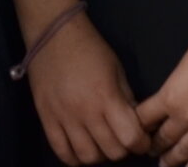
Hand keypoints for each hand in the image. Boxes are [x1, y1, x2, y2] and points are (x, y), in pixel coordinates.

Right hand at [26, 11, 151, 161]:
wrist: (53, 34)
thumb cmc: (90, 48)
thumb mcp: (117, 70)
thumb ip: (126, 100)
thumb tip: (136, 125)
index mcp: (106, 96)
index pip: (131, 138)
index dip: (141, 143)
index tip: (141, 139)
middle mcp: (85, 111)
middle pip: (112, 151)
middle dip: (123, 149)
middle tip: (122, 138)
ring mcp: (63, 117)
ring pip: (88, 157)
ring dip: (100, 155)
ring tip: (101, 142)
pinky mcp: (46, 118)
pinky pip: (62, 152)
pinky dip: (75, 157)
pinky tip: (82, 147)